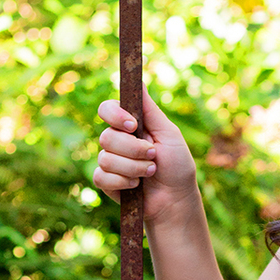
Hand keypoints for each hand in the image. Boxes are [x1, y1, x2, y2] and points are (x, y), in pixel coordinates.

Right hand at [95, 86, 197, 224]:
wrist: (176, 200)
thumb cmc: (177, 166)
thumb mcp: (168, 133)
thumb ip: (150, 109)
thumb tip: (139, 80)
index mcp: (130, 126)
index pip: (107, 109)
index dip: (115, 116)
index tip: (133, 126)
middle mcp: (117, 141)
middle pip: (106, 136)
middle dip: (134, 150)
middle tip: (153, 156)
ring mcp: (110, 161)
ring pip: (106, 158)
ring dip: (133, 168)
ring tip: (150, 173)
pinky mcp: (106, 182)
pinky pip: (101, 177)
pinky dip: (123, 182)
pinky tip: (136, 186)